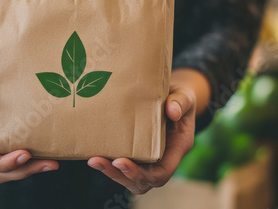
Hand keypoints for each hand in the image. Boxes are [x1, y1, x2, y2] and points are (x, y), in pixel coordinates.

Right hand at [0, 65, 58, 182]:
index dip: (3, 162)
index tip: (25, 154)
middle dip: (23, 170)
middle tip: (48, 163)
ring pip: (10, 172)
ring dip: (32, 169)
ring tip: (53, 163)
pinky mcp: (7, 149)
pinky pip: (20, 162)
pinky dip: (35, 161)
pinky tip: (52, 155)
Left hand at [87, 69, 209, 193]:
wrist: (175, 97)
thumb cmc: (181, 98)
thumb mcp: (184, 96)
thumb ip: (180, 102)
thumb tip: (172, 110)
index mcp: (177, 148)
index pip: (161, 173)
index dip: (141, 174)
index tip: (120, 162)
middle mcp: (163, 158)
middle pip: (143, 181)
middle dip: (120, 175)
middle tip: (98, 161)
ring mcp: (149, 158)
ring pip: (131, 178)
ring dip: (111, 172)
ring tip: (93, 160)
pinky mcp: (137, 153)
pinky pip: (124, 166)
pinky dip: (110, 163)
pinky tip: (94, 153)